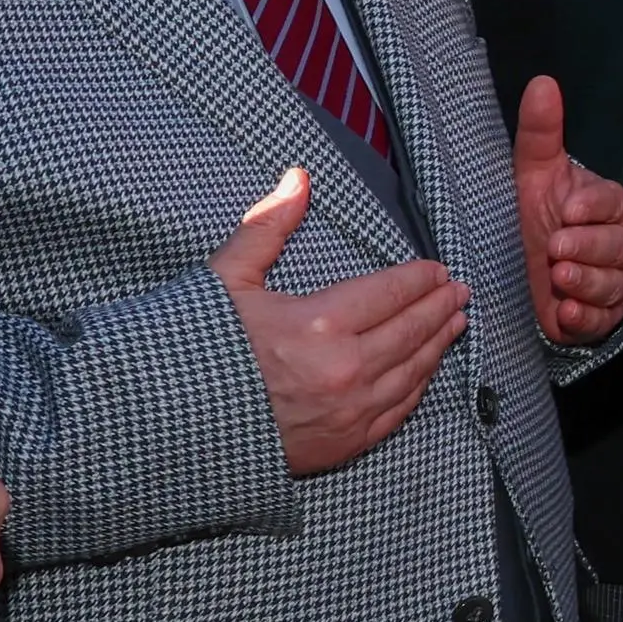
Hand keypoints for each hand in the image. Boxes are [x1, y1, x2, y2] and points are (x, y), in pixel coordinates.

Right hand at [217, 169, 469, 475]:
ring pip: (414, 371)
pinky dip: (418, 387)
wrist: (164, 427)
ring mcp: (348, 412)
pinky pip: (397, 413)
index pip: (392, 292)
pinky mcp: (342, 444)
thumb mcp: (225, 280)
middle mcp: (346, 369)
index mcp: (321, 323)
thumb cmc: (195, 350)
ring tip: (455, 325)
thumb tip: (298, 177)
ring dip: (438, 345)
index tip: (436, 270)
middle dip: (440, 307)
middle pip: (413, 330)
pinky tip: (425, 373)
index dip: (420, 278)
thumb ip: (268, 227)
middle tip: (458, 293)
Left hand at [514, 78, 622, 346]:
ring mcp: (615, 281)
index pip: (612, 203)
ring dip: (586, 283)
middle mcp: (620, 243)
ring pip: (613, 283)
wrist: (536, 273)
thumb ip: (540, 132)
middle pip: (617, 246)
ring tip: (560, 279)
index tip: (568, 210)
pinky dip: (586, 317)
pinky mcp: (603, 316)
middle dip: (589, 248)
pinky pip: (602, 319)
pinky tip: (566, 312)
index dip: (592, 208)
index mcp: (609, 206)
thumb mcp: (533, 174)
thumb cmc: (540, 216)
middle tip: (557, 249)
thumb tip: (543, 81)